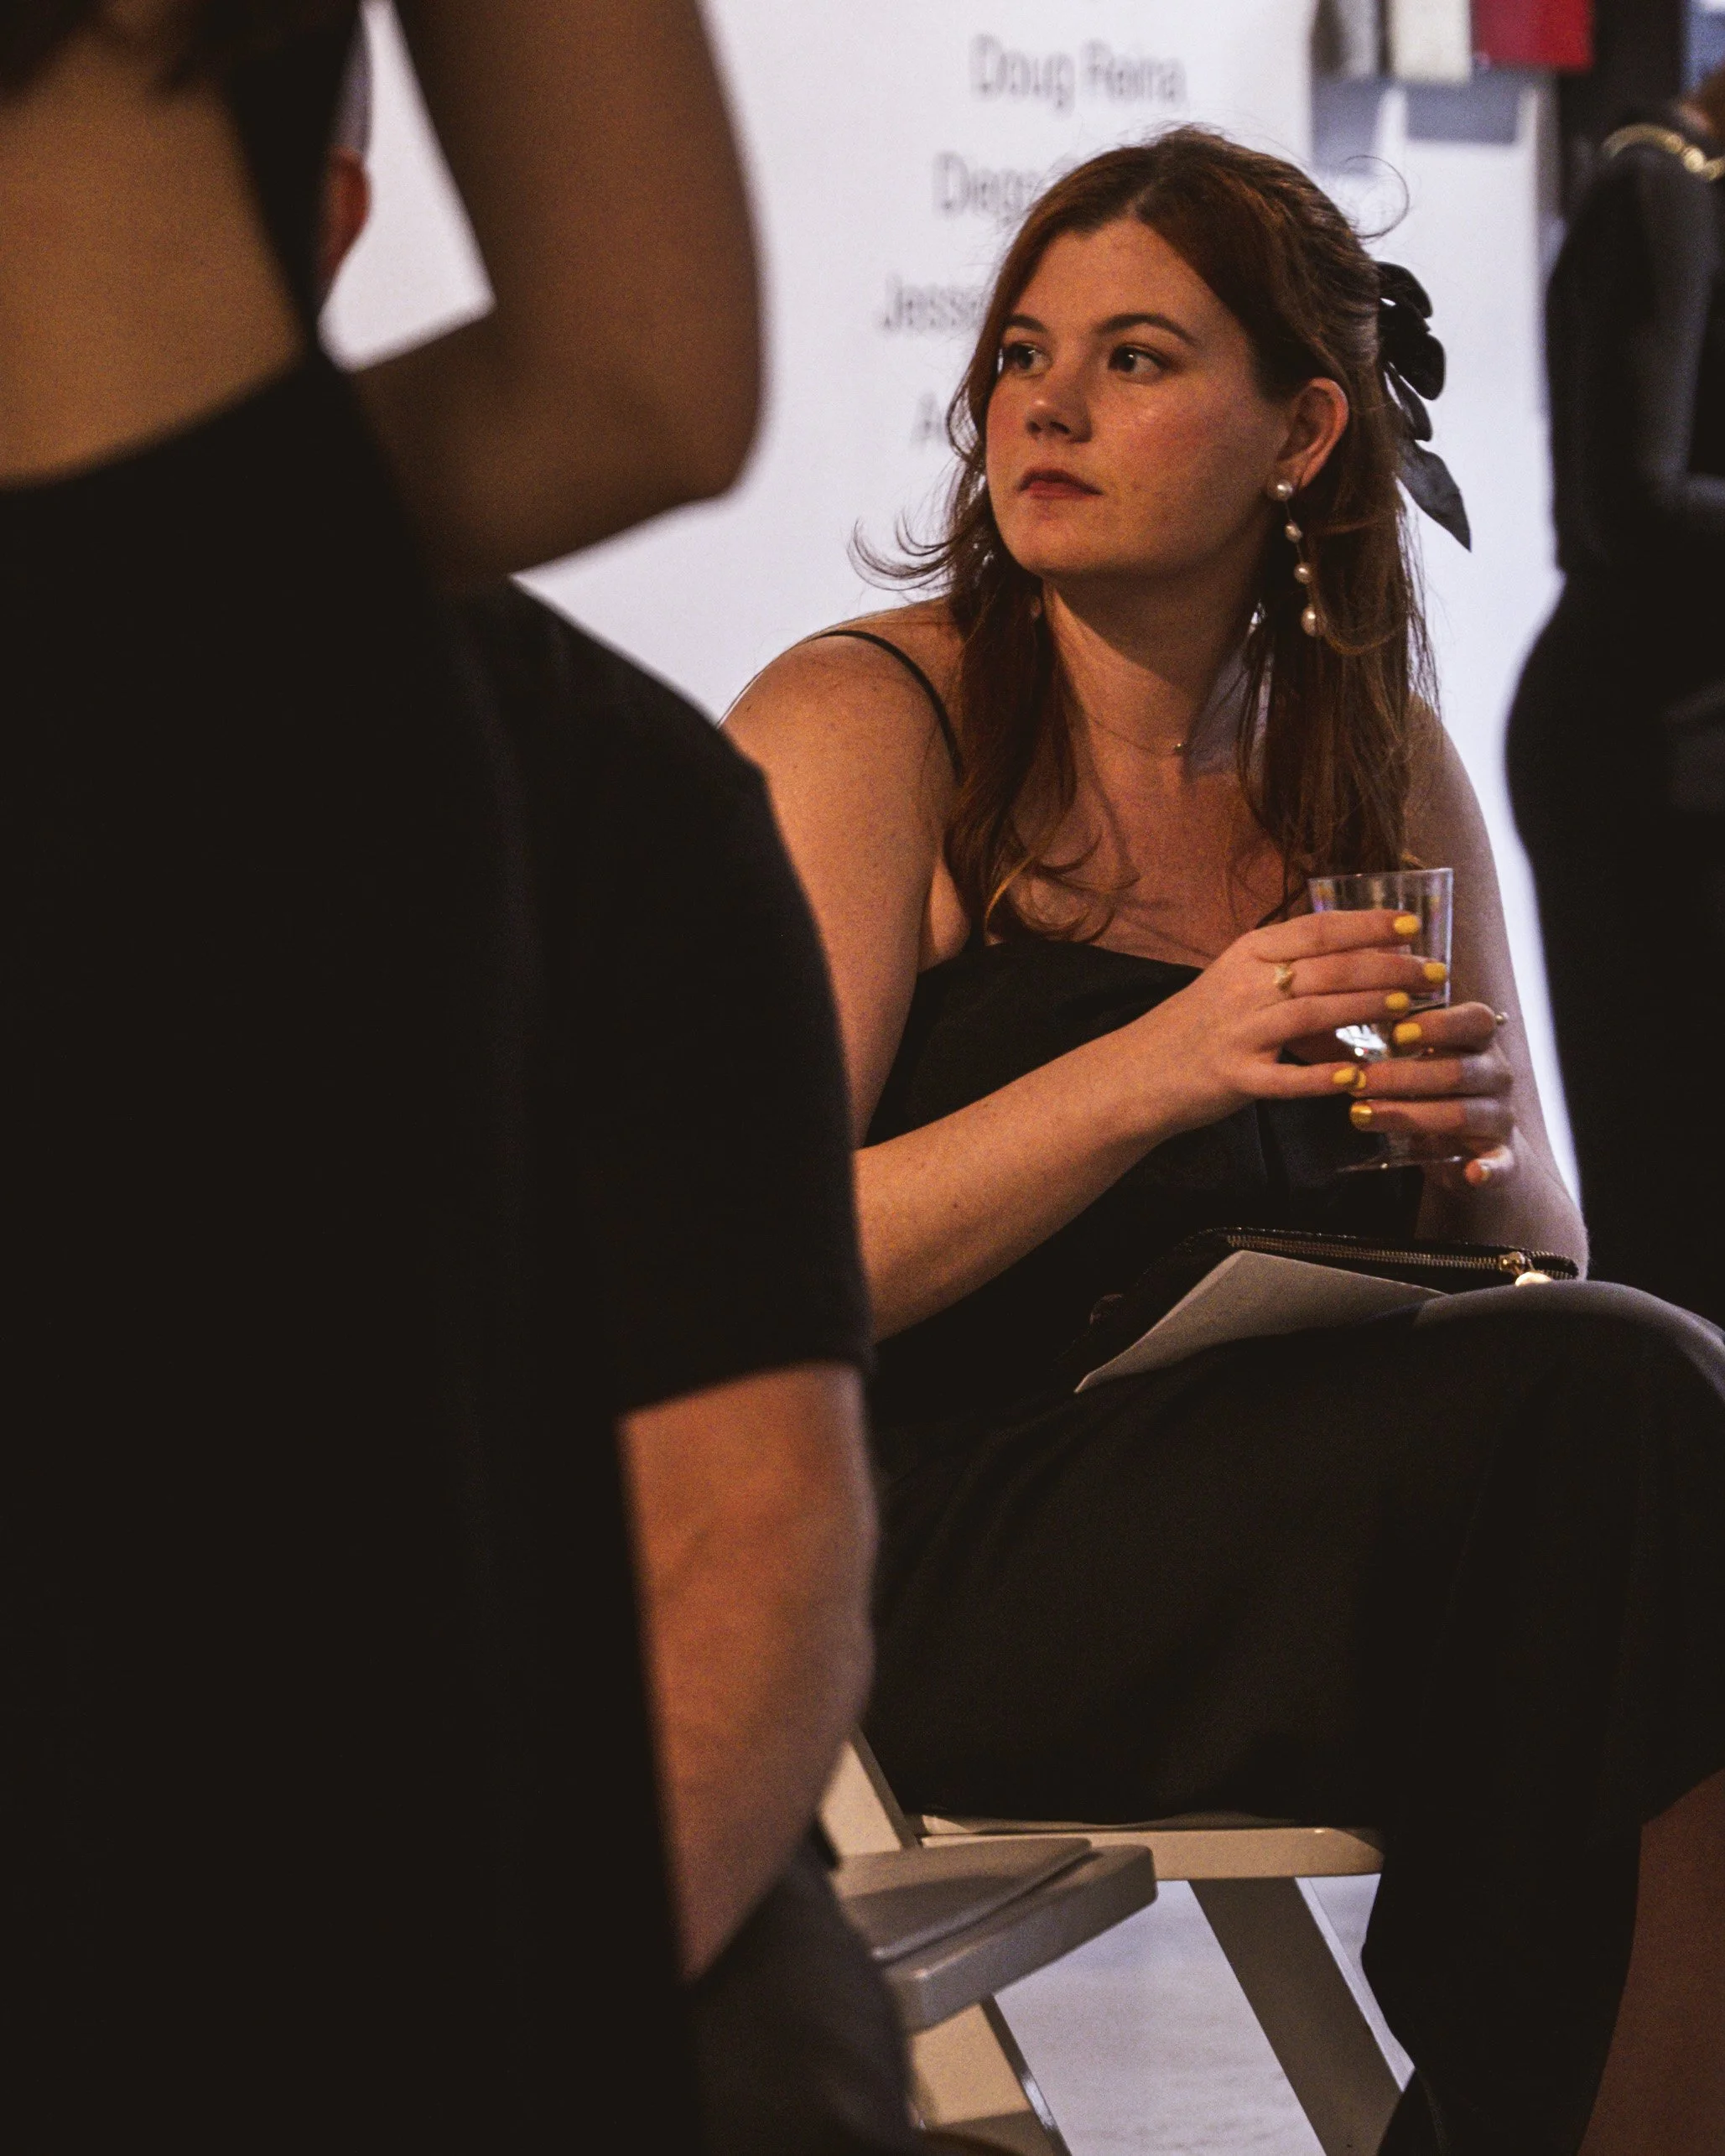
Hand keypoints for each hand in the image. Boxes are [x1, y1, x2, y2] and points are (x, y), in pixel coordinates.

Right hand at [1132, 910, 1449, 1134]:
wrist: (1136, 1073)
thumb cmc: (1196, 1026)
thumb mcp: (1238, 985)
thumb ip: (1292, 976)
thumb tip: (1361, 973)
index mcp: (1247, 955)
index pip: (1318, 929)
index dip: (1368, 924)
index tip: (1411, 924)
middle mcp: (1243, 987)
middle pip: (1327, 968)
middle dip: (1387, 966)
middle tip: (1432, 970)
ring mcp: (1239, 1033)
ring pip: (1314, 1013)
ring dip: (1367, 1007)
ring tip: (1409, 1006)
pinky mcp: (1234, 1077)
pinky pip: (1286, 1078)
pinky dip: (1322, 1076)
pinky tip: (1356, 1075)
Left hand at [1334, 1001, 1517, 1190]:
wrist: (1472, 1145)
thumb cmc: (1435, 1087)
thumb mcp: (1424, 1058)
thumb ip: (1399, 1042)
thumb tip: (1343, 1022)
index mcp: (1481, 1042)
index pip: (1475, 1021)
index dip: (1439, 1025)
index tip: (1396, 1033)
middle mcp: (1497, 1075)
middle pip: (1456, 1071)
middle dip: (1401, 1077)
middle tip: (1355, 1082)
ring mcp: (1501, 1117)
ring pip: (1461, 1115)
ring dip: (1411, 1117)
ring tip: (1361, 1116)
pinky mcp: (1504, 1157)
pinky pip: (1503, 1164)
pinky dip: (1491, 1169)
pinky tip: (1475, 1174)